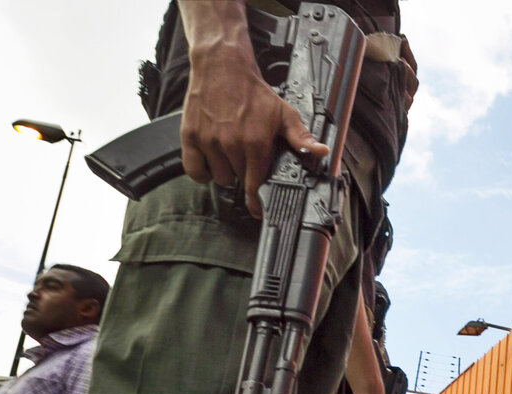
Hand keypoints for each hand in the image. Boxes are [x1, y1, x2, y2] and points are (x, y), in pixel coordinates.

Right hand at [180, 22, 328, 216]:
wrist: (222, 66)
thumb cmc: (253, 92)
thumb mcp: (283, 114)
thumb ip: (300, 137)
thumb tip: (321, 152)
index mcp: (255, 143)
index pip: (255, 185)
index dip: (256, 201)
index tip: (258, 209)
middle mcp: (231, 144)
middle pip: (238, 180)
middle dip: (243, 174)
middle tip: (246, 157)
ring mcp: (209, 141)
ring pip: (218, 177)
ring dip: (224, 171)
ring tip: (229, 153)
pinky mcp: (190, 136)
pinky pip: (194, 170)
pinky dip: (201, 170)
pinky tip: (210, 160)